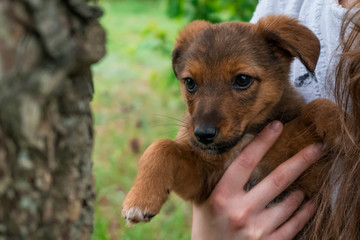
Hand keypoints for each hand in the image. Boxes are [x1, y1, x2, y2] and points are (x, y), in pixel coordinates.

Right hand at [191, 121, 322, 239]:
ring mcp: (255, 230)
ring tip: (306, 183)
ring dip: (301, 190)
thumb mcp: (204, 200)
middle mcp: (239, 211)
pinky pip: (294, 225)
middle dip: (301, 160)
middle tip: (318, 147)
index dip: (262, 141)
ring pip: (290, 203)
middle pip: (277, 179)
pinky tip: (309, 202)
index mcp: (221, 196)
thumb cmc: (206, 225)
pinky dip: (305, 211)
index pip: (245, 161)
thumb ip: (217, 179)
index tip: (277, 125)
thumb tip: (235, 151)